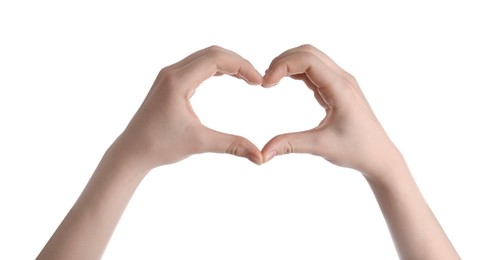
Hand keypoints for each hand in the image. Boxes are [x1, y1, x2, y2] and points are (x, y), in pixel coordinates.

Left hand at [117, 46, 262, 169]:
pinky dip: (216, 68)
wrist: (132, 151)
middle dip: (238, 62)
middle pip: (212, 53)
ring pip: (204, 57)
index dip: (241, 66)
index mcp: (177, 81)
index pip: (216, 59)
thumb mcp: (199, 144)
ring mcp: (169, 75)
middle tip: (256, 79)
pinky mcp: (169, 81)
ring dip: (227, 63)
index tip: (258, 82)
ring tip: (247, 78)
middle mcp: (172, 72)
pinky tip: (228, 77)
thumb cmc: (160, 146)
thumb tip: (259, 157)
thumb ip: (232, 145)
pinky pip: (197, 65)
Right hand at [261, 45, 402, 179]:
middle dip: (282, 61)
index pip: (307, 60)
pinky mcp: (338, 88)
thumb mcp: (321, 147)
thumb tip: (262, 153)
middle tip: (265, 82)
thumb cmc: (357, 151)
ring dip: (289, 64)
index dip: (282, 65)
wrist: (380, 156)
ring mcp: (341, 82)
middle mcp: (342, 79)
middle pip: (308, 52)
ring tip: (271, 81)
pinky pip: (315, 70)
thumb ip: (290, 145)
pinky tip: (284, 82)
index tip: (265, 84)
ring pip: (311, 57)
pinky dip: (297, 71)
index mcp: (340, 88)